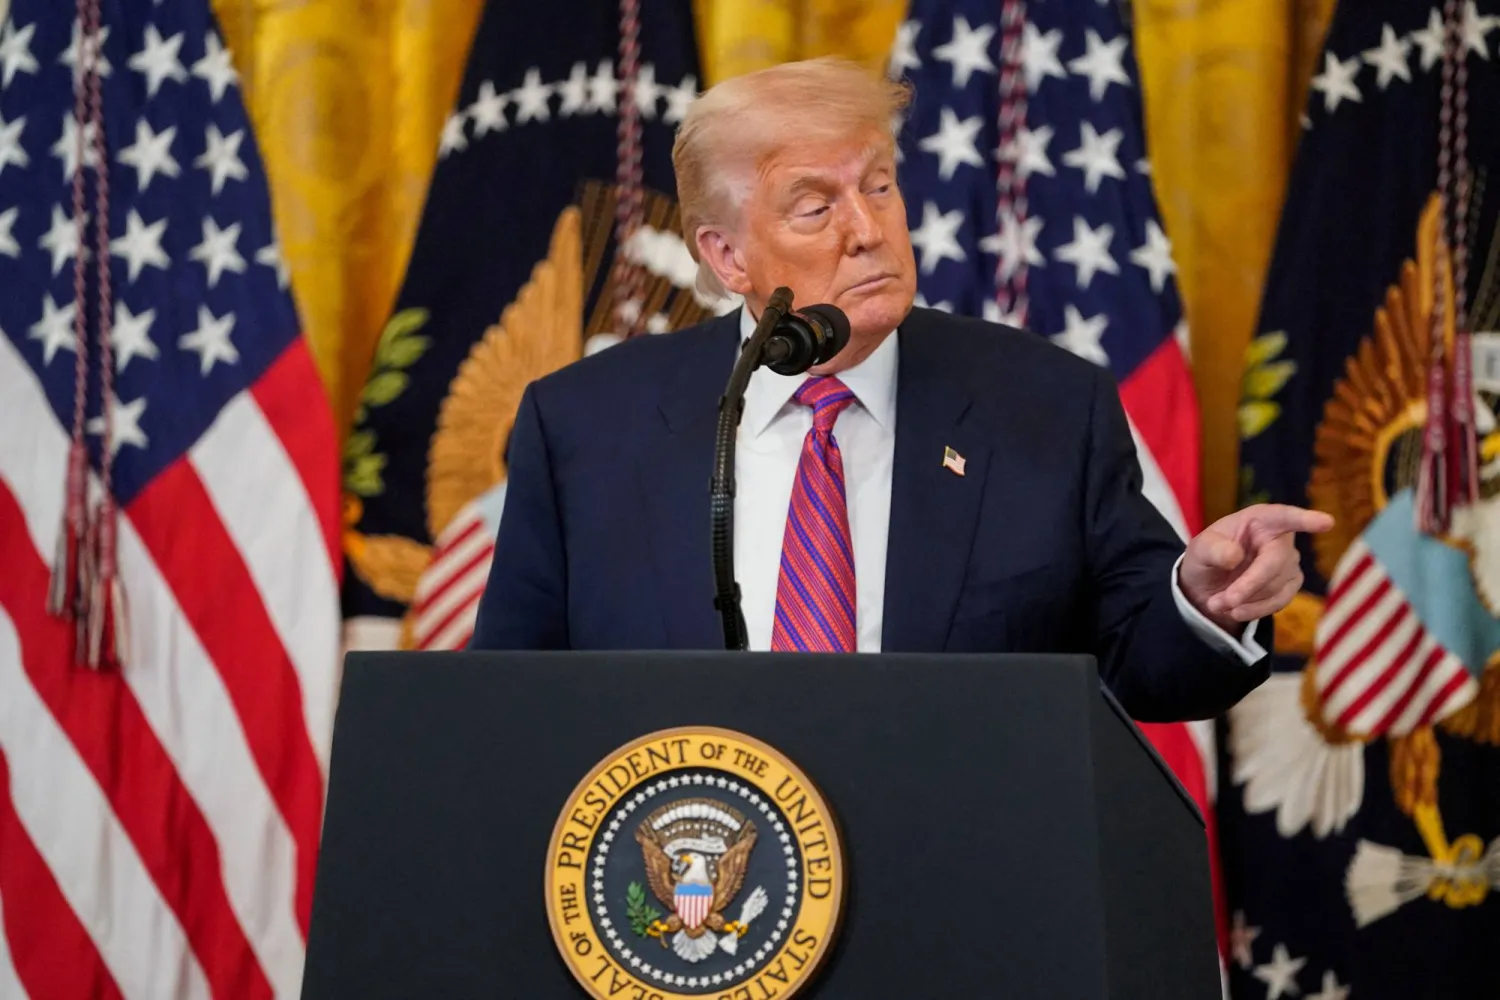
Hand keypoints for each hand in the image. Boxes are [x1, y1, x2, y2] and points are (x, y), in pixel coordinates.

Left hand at [1180, 503, 1334, 633]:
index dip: (1304, 520)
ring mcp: (1289, 562)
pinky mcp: (1291, 584)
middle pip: (1275, 563)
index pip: (1283, 517)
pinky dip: (1255, 609)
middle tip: (1218, 603)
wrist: (1209, 585)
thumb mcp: (1199, 550)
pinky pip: (1279, 601)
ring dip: (1245, 601)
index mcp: (1259, 519)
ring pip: (1276, 586)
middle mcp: (1280, 538)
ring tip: (1216, 604)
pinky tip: (1236, 611)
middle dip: (1247, 586)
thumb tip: (1234, 556)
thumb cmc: (1207, 557)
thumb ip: (1212, 549)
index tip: (1326, 522)